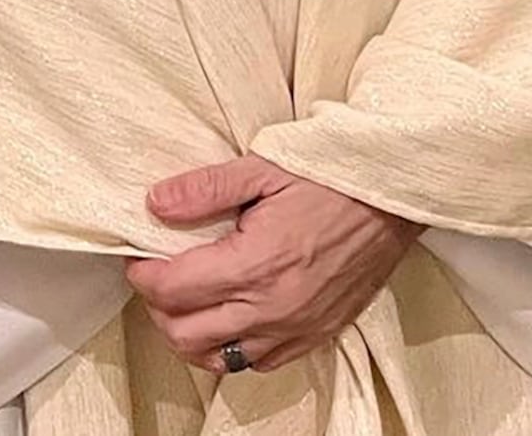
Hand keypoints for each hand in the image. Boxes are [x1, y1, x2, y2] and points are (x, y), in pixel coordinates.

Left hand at [127, 154, 422, 375]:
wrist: (392, 196)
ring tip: (188, 301)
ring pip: (217, 359)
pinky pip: (256, 364)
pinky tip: (230, 317)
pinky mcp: (315, 336)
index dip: (144, 274)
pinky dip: (231, 348)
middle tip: (158, 276)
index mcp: (255, 265)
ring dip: (190, 335)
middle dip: (159, 307)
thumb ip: (206, 188)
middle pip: (185, 334)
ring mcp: (294, 329)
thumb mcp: (265, 166)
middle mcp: (271, 309)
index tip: (139, 256)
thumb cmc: (331, 176)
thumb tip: (155, 203)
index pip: (174, 290)